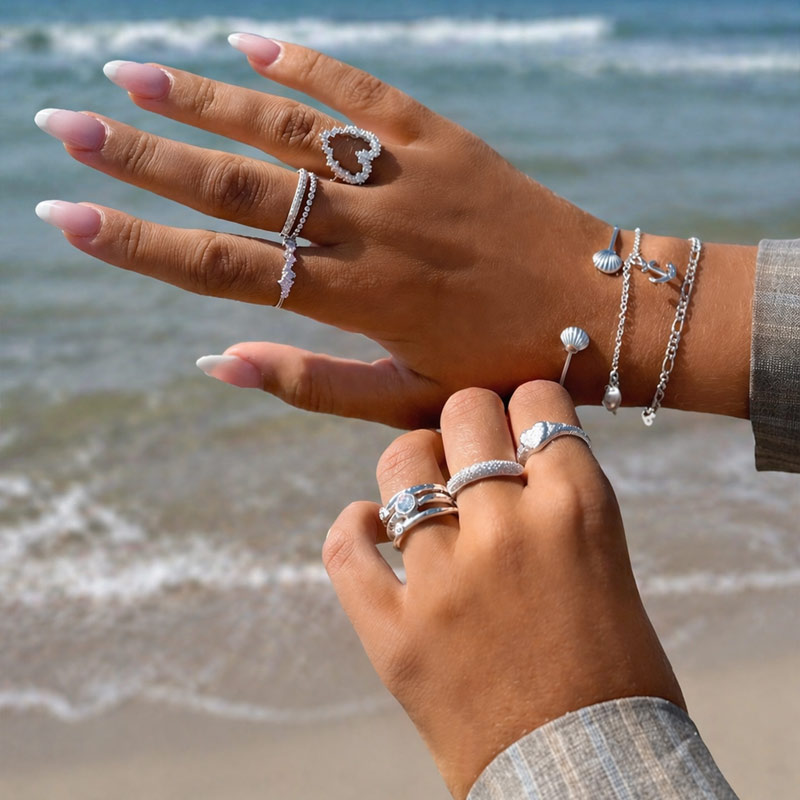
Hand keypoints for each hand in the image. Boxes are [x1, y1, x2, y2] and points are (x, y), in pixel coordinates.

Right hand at [35, 35, 754, 425]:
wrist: (598, 311)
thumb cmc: (498, 366)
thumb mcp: (405, 397)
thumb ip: (311, 382)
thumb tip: (217, 363)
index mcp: (357, 299)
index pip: (226, 269)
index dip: (140, 245)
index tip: (66, 216)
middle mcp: (372, 231)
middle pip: (239, 188)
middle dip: (145, 157)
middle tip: (65, 124)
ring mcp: (410, 177)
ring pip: (291, 129)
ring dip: (207, 98)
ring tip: (132, 71)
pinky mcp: (446, 141)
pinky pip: (367, 93)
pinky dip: (309, 63)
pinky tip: (252, 39)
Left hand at [323, 381, 683, 797]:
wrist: (586, 773)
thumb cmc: (610, 667)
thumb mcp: (604, 559)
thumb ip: (556, 495)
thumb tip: (507, 442)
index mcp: (578, 510)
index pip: (537, 401)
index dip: (524, 403)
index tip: (516, 417)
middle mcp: (511, 531)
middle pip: (465, 414)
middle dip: (467, 420)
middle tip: (468, 448)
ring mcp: (446, 580)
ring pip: (402, 463)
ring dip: (412, 465)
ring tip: (424, 488)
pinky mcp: (394, 631)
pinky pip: (345, 545)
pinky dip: (353, 526)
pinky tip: (372, 526)